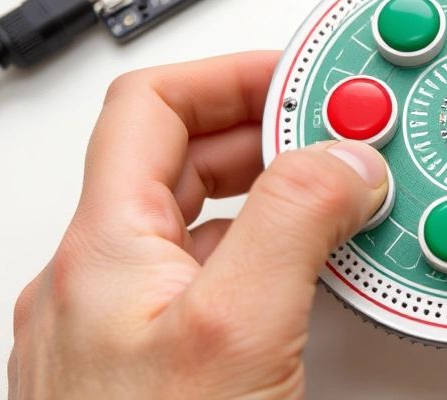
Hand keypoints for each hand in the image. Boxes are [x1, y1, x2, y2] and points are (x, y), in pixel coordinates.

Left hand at [8, 52, 389, 398]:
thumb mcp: (238, 331)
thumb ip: (294, 225)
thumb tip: (342, 158)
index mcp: (105, 248)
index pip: (153, 107)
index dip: (231, 76)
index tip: (303, 80)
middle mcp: (104, 281)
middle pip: (180, 161)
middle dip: (264, 133)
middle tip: (335, 134)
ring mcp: (124, 328)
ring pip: (201, 223)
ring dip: (269, 196)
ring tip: (335, 193)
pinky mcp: (155, 368)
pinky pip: (211, 282)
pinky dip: (263, 257)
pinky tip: (307, 272)